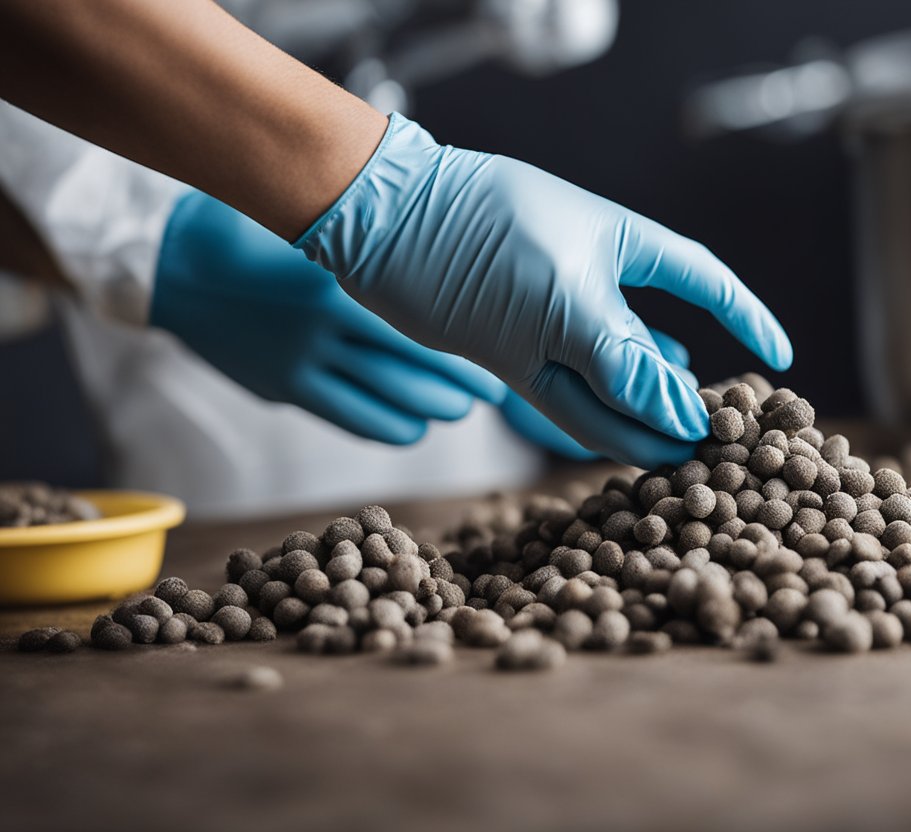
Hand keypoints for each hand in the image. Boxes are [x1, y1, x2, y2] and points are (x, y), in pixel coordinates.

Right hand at [151, 190, 506, 443]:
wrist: (174, 262)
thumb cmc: (257, 230)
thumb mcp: (319, 229)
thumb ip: (375, 247)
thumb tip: (447, 254)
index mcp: (338, 281)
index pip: (423, 329)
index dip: (467, 353)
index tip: (503, 355)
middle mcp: (323, 326)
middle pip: (413, 372)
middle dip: (462, 389)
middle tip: (495, 392)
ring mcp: (301, 362)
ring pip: (386, 402)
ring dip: (432, 410)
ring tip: (459, 408)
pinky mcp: (285, 388)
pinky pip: (351, 418)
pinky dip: (389, 426)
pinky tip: (413, 425)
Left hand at [296, 114, 791, 468]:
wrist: (381, 226)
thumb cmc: (482, 237)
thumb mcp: (565, 300)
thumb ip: (626, 363)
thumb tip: (685, 421)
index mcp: (623, 246)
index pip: (703, 282)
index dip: (743, 318)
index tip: (777, 359)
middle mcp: (594, 287)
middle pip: (658, 348)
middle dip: (690, 395)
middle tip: (724, 447)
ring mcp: (552, 322)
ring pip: (614, 382)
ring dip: (645, 423)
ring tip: (685, 465)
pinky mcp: (514, 352)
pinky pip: (571, 397)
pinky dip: (599, 425)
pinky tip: (630, 450)